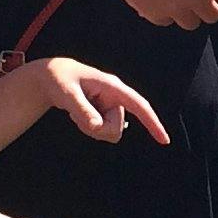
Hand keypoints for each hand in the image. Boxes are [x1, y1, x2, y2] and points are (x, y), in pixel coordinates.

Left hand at [22, 56, 170, 146]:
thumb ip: (82, 110)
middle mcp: (116, 96)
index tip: (164, 140)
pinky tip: (80, 114)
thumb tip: (97, 126)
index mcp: (113, 86)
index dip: (152, 123)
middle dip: (96, 129)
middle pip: (116, 128)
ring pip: (109, 132)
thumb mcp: (66, 94)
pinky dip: (89, 128)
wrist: (53, 76)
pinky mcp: (106, 112)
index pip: (139, 105)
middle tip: (76, 116)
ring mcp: (112, 105)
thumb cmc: (60, 80)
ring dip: (91, 129)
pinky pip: (103, 131)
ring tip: (77, 112)